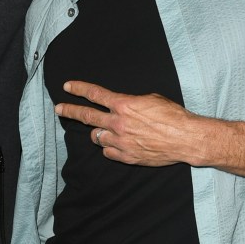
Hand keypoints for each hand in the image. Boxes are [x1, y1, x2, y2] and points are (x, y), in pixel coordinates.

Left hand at [55, 81, 205, 166]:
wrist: (185, 138)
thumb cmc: (173, 116)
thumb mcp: (151, 99)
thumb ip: (131, 102)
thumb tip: (122, 105)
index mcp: (124, 105)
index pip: (94, 94)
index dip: (79, 89)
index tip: (68, 87)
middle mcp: (118, 123)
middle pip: (86, 116)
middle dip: (70, 111)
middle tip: (59, 109)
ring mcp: (121, 141)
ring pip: (97, 136)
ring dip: (98, 132)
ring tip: (104, 130)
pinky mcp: (126, 156)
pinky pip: (108, 151)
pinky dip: (109, 147)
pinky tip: (116, 143)